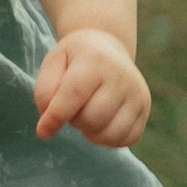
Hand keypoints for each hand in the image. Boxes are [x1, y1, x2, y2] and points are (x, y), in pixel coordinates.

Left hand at [32, 26, 150, 149]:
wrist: (107, 46)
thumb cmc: (75, 59)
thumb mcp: (54, 64)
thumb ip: (44, 92)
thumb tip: (48, 126)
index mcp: (95, 59)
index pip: (73, 95)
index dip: (55, 117)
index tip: (42, 131)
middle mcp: (121, 75)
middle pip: (91, 118)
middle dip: (75, 121)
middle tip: (74, 107)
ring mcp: (137, 92)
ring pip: (110, 134)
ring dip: (91, 133)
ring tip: (87, 116)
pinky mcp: (144, 108)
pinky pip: (126, 140)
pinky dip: (109, 140)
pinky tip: (102, 123)